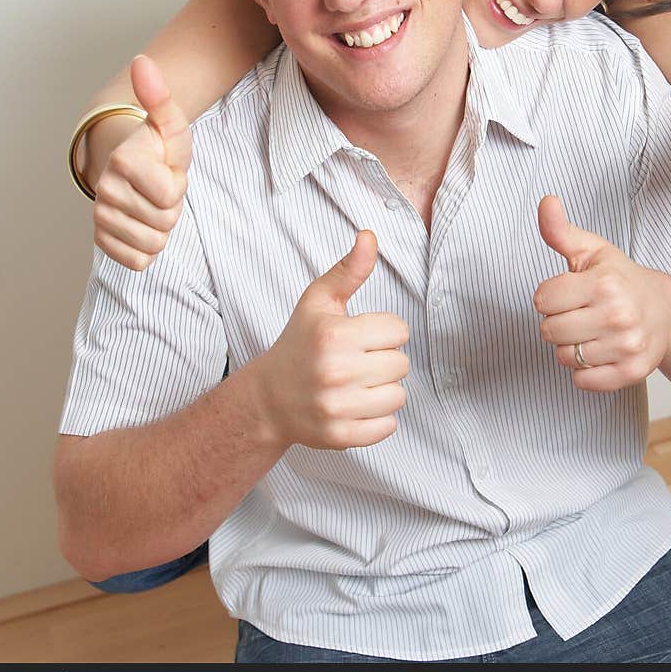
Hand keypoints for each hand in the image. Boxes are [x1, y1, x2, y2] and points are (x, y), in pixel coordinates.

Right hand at [93, 56, 192, 270]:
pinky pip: (139, 261)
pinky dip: (147, 247)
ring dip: (161, 227)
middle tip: (161, 189)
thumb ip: (160, 96)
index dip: (178, 185)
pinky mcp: (103, 242)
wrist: (136, 172)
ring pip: (154, 243)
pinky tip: (143, 223)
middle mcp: (105, 190)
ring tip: (153, 204)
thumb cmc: (159, 150)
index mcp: (123, 161)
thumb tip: (143, 61)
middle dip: (171, 207)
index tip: (168, 172)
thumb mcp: (170, 125)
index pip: (171, 195)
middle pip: (165, 221)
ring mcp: (101, 218)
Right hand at [260, 231, 408, 449]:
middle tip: (356, 361)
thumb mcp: (319, 301)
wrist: (268, 398)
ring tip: (357, 383)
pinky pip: (388, 427)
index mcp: (334, 335)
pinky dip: (378, 418)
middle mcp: (336, 372)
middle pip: (401, 364)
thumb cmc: (299, 343)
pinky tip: (355, 405)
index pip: (398, 330)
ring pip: (398, 396)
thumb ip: (349, 269)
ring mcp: (337, 407)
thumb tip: (369, 235)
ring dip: (383, 390)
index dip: (383, 331)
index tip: (360, 336)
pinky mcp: (341, 436)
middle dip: (383, 360)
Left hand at [533, 196, 670, 390]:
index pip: (542, 300)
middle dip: (558, 322)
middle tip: (581, 313)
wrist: (666, 312)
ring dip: (572, 347)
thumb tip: (547, 202)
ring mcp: (626, 346)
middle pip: (549, 331)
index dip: (550, 297)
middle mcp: (617, 315)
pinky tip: (600, 351)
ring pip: (564, 357)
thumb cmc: (621, 280)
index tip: (570, 293)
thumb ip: (561, 231)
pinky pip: (582, 381)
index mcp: (604, 283)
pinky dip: (585, 371)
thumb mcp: (591, 250)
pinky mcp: (631, 373)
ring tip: (592, 331)